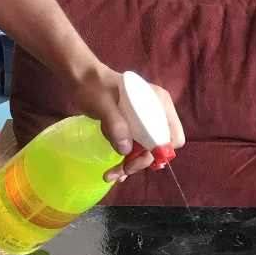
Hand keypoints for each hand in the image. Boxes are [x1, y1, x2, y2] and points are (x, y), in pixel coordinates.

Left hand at [71, 66, 185, 179]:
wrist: (83, 80)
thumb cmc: (95, 87)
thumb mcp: (103, 104)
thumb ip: (116, 124)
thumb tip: (126, 150)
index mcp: (159, 102)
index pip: (172, 135)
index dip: (159, 151)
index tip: (138, 160)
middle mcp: (159, 112)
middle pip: (160, 145)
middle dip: (142, 161)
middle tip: (121, 171)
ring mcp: (148, 120)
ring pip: (149, 149)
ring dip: (134, 164)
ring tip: (113, 174)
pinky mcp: (136, 127)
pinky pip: (139, 147)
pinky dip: (130, 159)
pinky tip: (117, 169)